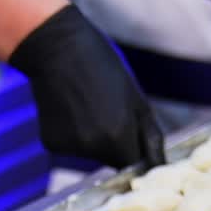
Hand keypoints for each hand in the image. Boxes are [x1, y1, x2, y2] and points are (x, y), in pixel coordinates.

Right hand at [9, 5, 165, 169]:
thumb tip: (158, 164)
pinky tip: (68, 109)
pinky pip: (70, 147)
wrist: (57, 45)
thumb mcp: (136, 97)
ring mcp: (70, 147)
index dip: (136, 150)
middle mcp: (94, 147)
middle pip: (112, 161)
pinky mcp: (51, 143)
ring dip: (93, 139)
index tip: (132, 134)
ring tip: (86, 106)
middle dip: (115, 144)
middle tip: (105, 110)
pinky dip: (71, 134)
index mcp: (119, 137)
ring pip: (91, 154)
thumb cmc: (102, 64)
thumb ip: (150, 135)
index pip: (135, 164)